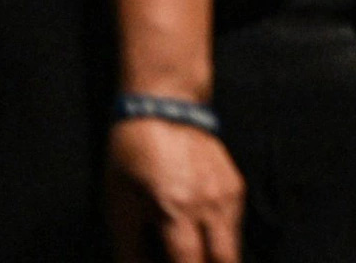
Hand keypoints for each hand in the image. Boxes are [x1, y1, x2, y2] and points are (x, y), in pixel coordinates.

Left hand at [105, 118, 243, 262]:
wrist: (166, 107)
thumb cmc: (132, 157)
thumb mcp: (118, 207)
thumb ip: (130, 251)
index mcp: (176, 210)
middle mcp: (210, 204)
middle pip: (226, 260)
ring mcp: (229, 193)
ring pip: (234, 246)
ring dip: (216, 259)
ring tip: (193, 258)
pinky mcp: (236, 185)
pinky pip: (234, 225)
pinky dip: (221, 242)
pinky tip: (204, 245)